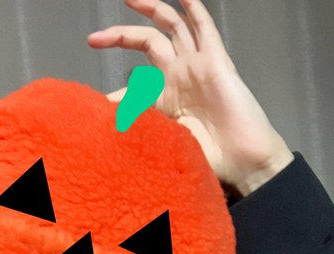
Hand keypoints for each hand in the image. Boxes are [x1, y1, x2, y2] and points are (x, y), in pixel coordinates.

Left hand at [87, 0, 294, 195]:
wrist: (239, 158)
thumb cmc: (208, 155)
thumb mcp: (164, 137)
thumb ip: (141, 123)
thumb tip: (109, 119)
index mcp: (166, 97)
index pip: (135, 85)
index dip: (116, 93)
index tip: (96, 102)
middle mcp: (180, 75)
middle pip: (147, 42)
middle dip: (120, 36)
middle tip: (95, 39)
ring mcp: (197, 65)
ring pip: (172, 26)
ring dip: (151, 8)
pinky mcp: (215, 60)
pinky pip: (203, 27)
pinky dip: (193, 8)